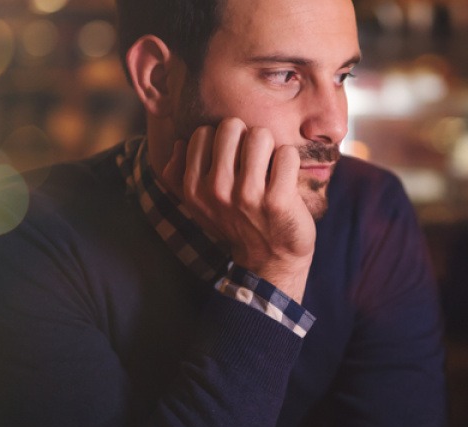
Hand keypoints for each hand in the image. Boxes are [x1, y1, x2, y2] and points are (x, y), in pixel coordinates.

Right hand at [159, 118, 315, 301]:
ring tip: (270, 168)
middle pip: (231, 126)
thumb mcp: (197, 206)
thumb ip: (178, 175)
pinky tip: (285, 178)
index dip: (222, 141)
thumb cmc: (235, 225)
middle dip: (246, 137)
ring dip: (270, 147)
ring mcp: (247, 195)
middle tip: (254, 160)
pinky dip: (290, 161)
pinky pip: (287, 153)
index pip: (203, 133)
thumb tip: (178, 143)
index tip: (232, 160)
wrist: (269, 260)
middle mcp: (216, 190)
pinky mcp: (278, 200)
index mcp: (194, 188)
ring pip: (260, 135)